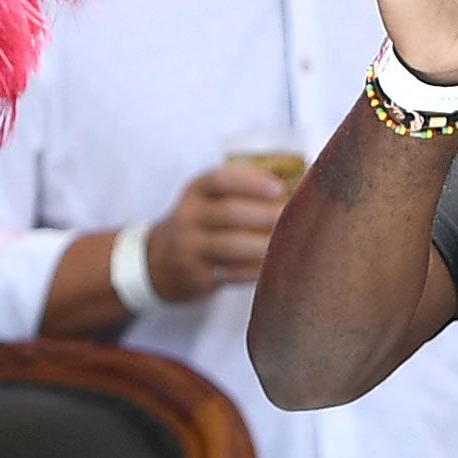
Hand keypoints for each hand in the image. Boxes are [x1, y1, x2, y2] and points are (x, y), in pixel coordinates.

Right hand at [146, 164, 288, 296]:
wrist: (157, 263)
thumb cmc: (202, 224)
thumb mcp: (207, 200)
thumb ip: (242, 191)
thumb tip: (299, 188)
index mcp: (195, 193)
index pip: (219, 180)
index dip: (250, 182)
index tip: (279, 188)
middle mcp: (188, 218)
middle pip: (227, 212)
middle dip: (264, 214)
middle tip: (291, 217)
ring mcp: (190, 249)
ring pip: (231, 245)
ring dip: (265, 243)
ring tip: (291, 242)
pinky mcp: (197, 276)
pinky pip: (234, 273)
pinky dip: (259, 269)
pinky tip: (279, 264)